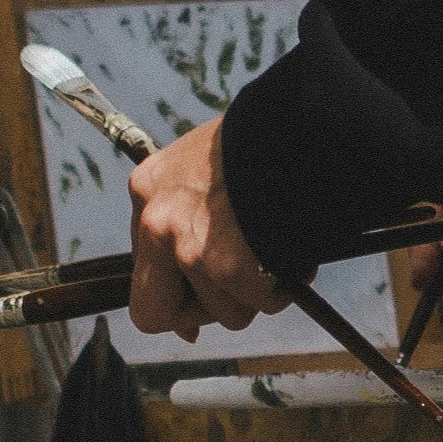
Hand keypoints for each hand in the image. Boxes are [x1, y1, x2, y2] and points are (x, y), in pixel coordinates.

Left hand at [125, 113, 278, 334]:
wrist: (302, 126)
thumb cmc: (266, 143)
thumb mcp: (210, 167)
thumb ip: (191, 220)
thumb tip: (188, 309)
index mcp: (147, 190)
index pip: (140, 268)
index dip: (175, 292)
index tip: (198, 297)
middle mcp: (156, 222)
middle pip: (153, 312)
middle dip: (196, 314)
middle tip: (234, 295)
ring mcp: (188, 247)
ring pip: (221, 312)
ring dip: (255, 294)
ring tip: (276, 254)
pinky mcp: (228, 266)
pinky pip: (260, 303)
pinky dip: (284, 288)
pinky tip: (294, 253)